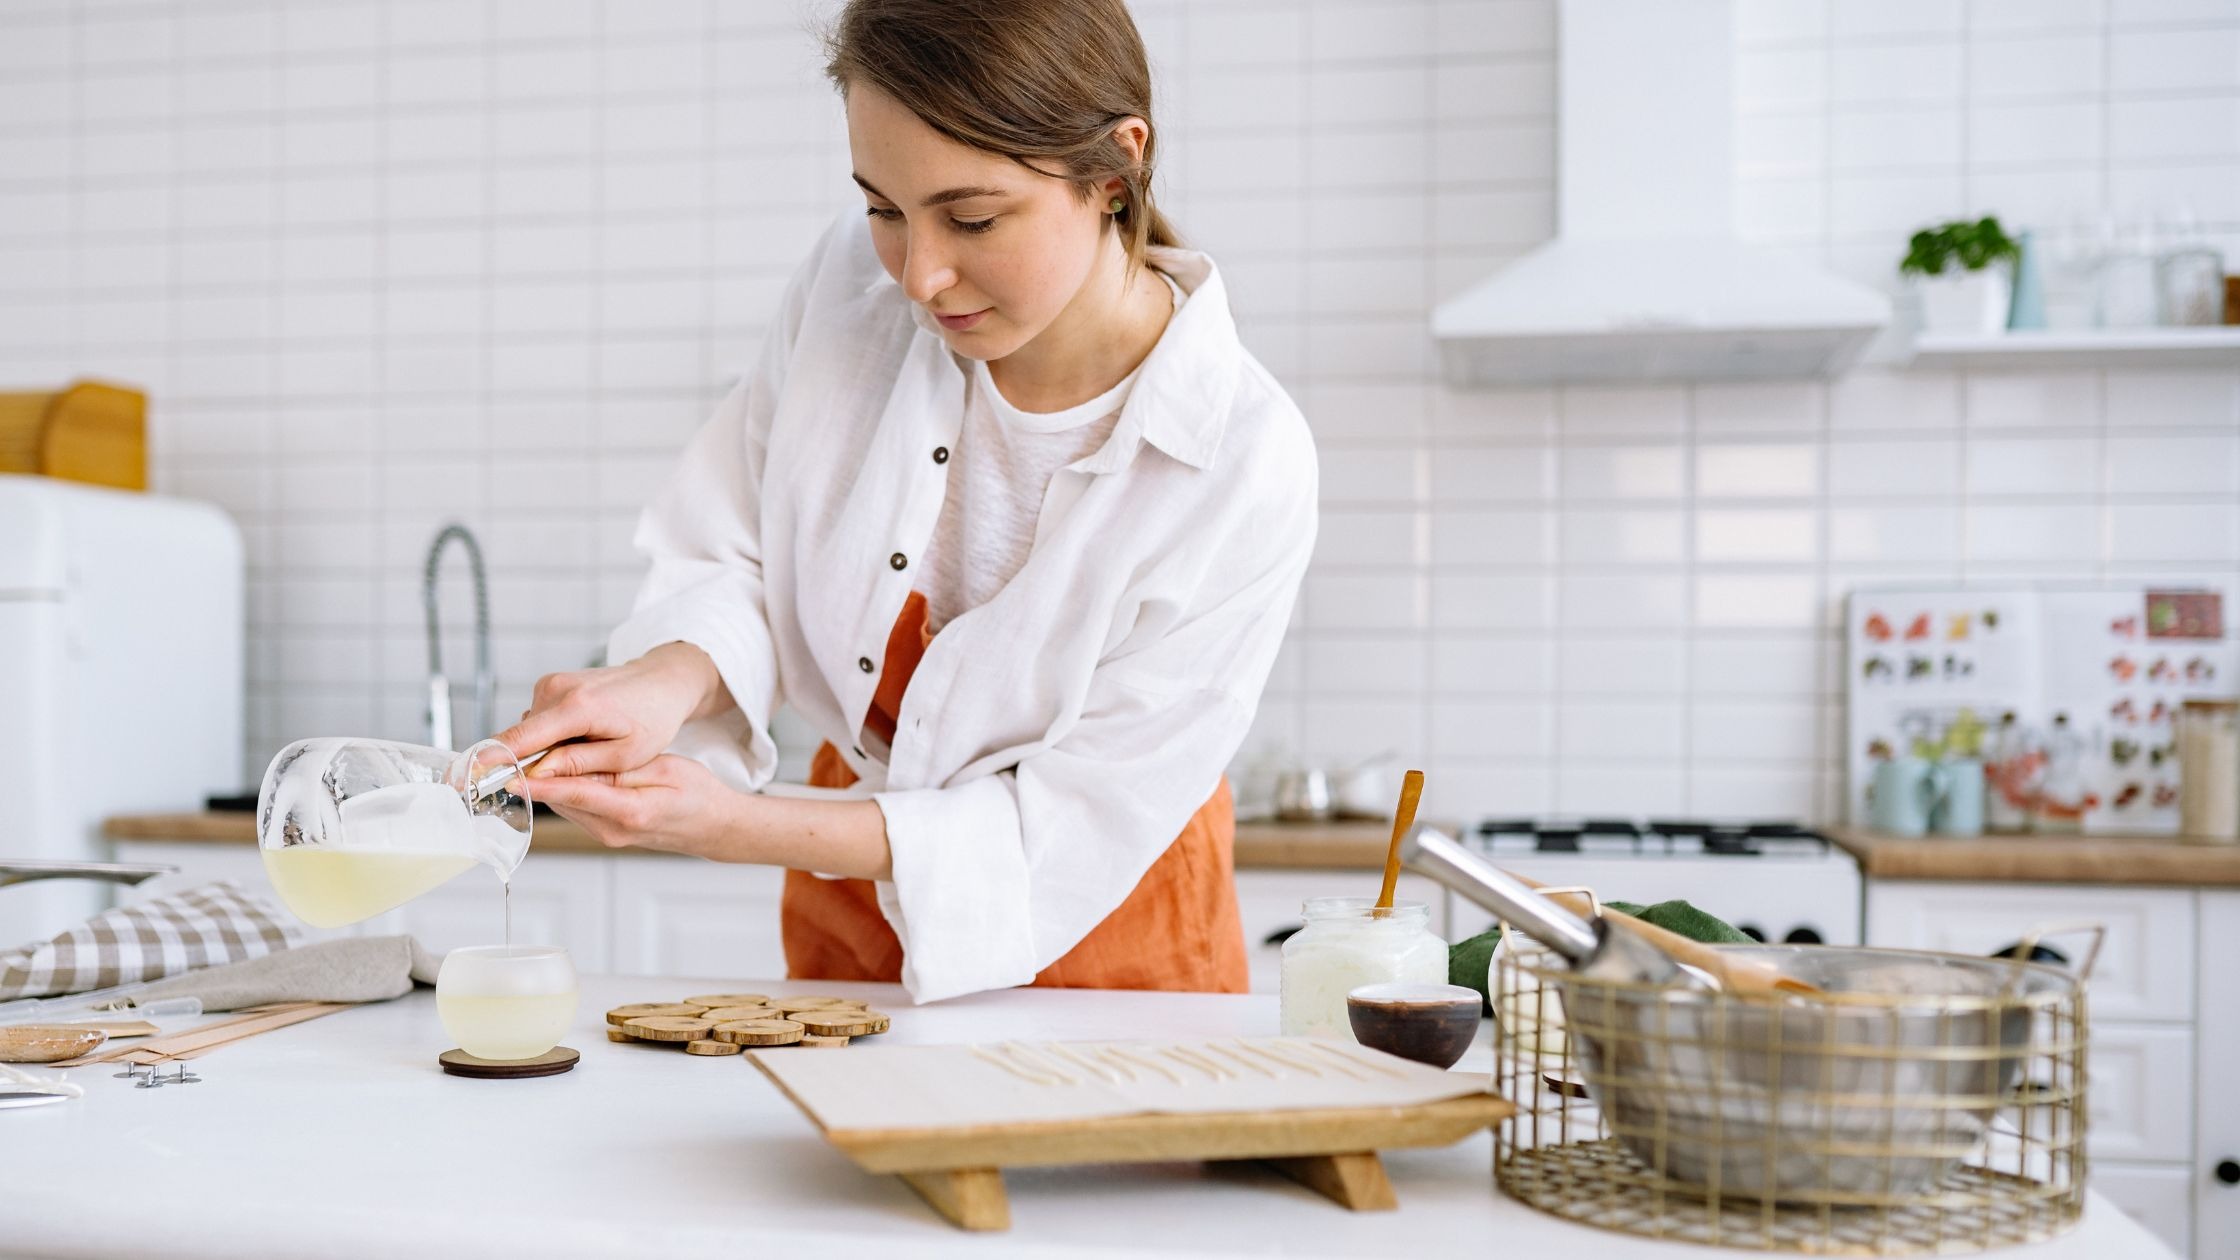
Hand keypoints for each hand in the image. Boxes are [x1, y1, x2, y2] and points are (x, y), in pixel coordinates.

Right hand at [492, 643, 729, 780]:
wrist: (662, 681)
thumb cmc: (652, 719)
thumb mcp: (624, 754)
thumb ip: (577, 765)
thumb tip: (534, 778)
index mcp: (577, 707)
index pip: (520, 739)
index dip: (489, 762)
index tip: (462, 780)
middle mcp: (556, 689)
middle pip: (520, 739)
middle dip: (533, 765)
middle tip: (572, 774)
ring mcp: (551, 683)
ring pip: (530, 733)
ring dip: (547, 751)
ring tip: (591, 750)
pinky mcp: (551, 685)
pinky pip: (539, 722)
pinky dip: (552, 737)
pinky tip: (584, 738)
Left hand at [525, 754, 739, 856]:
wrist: (714, 826)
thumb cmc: (697, 794)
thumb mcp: (665, 770)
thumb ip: (619, 770)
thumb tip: (577, 764)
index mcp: (629, 813)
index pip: (575, 794)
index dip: (541, 783)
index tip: (511, 774)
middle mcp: (611, 830)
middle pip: (562, 800)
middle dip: (538, 774)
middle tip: (517, 747)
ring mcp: (606, 835)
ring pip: (565, 803)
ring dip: (549, 780)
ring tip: (534, 750)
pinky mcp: (605, 831)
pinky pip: (576, 807)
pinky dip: (564, 788)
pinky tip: (561, 766)